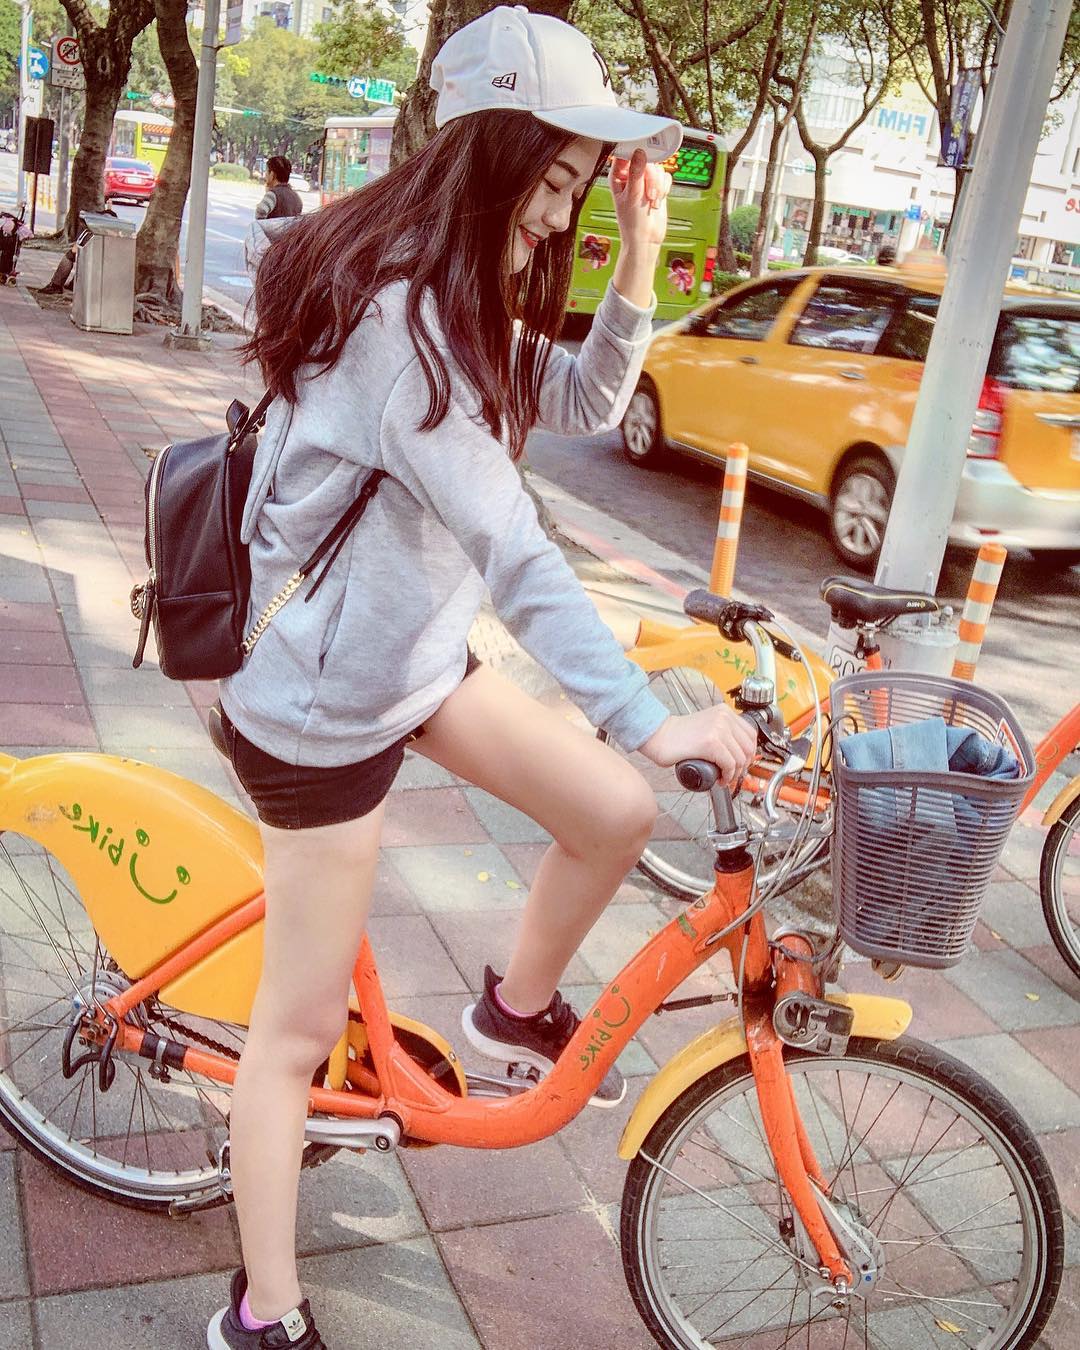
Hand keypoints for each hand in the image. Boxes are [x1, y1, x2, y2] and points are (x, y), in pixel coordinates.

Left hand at [610, 148, 671, 253]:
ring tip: (652, 201)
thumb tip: (639, 152)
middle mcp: (631, 175)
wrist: (646, 238)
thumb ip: (636, 173)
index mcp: (618, 175)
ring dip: (658, 185)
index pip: (625, 153)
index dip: (635, 152)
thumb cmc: (632, 222)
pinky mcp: (657, 186)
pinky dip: (664, 189)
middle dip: (651, 177)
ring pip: (657, 169)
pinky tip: (657, 201)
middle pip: (646, 159)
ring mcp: (645, 180)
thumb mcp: (632, 195)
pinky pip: (665, 177)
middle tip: (649, 193)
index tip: (644, 156)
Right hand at [638, 705, 757, 788]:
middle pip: (748, 748)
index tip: (742, 763)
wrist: (659, 735)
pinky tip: (720, 779)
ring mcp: (718, 729)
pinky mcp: (711, 743)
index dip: (749, 753)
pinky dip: (727, 776)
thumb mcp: (707, 725)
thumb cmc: (677, 735)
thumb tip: (739, 752)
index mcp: (724, 712)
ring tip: (724, 778)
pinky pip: (729, 765)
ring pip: (740, 758)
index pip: (751, 734)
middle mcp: (724, 718)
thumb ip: (722, 731)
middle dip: (743, 766)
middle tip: (733, 774)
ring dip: (735, 774)